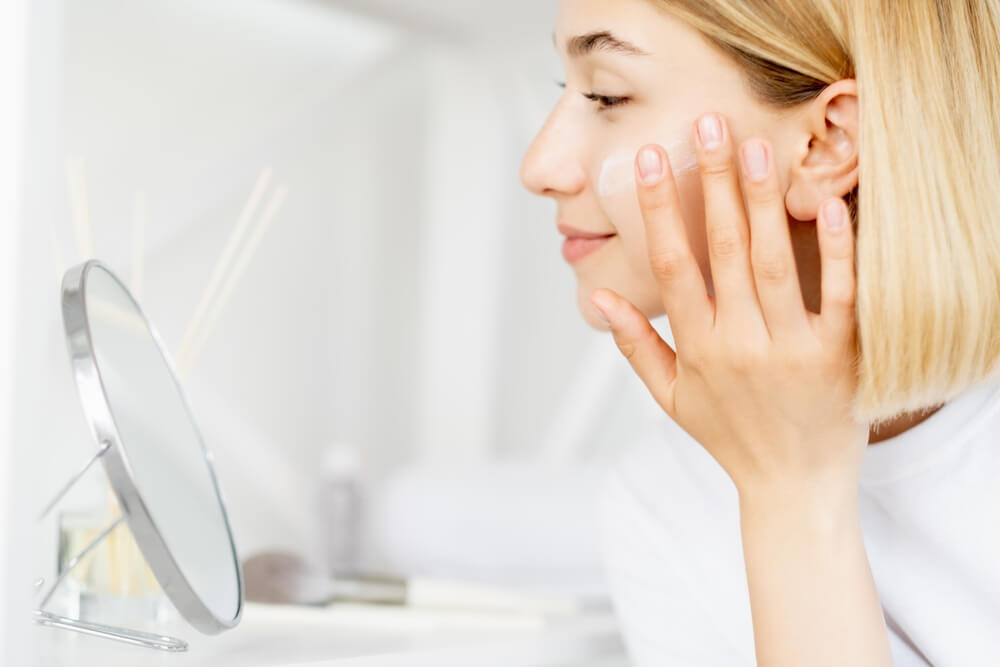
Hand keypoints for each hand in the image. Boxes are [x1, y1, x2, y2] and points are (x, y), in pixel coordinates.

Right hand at [590, 112, 868, 495]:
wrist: (793, 486)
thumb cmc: (729, 438)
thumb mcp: (670, 396)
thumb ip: (635, 343)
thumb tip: (597, 295)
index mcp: (697, 347)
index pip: (672, 265)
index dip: (660, 210)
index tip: (651, 162)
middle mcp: (739, 343)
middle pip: (724, 249)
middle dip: (713, 183)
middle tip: (708, 126)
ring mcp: (790, 348)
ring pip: (773, 262)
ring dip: (763, 201)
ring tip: (755, 146)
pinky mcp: (837, 355)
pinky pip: (839, 295)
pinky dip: (836, 249)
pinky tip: (826, 204)